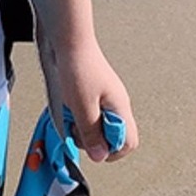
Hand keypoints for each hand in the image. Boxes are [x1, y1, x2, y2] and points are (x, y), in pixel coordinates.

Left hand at [41, 35, 138, 162]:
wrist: (68, 40)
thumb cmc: (77, 66)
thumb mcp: (82, 107)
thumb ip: (91, 133)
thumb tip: (100, 155)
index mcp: (120, 107)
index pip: (128, 142)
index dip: (110, 151)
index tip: (92, 148)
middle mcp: (116, 104)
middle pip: (112, 136)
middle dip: (93, 140)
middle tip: (77, 129)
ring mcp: (104, 98)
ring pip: (99, 125)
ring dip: (83, 127)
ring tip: (70, 115)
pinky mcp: (92, 93)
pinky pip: (88, 113)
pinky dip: (77, 115)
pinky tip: (67, 106)